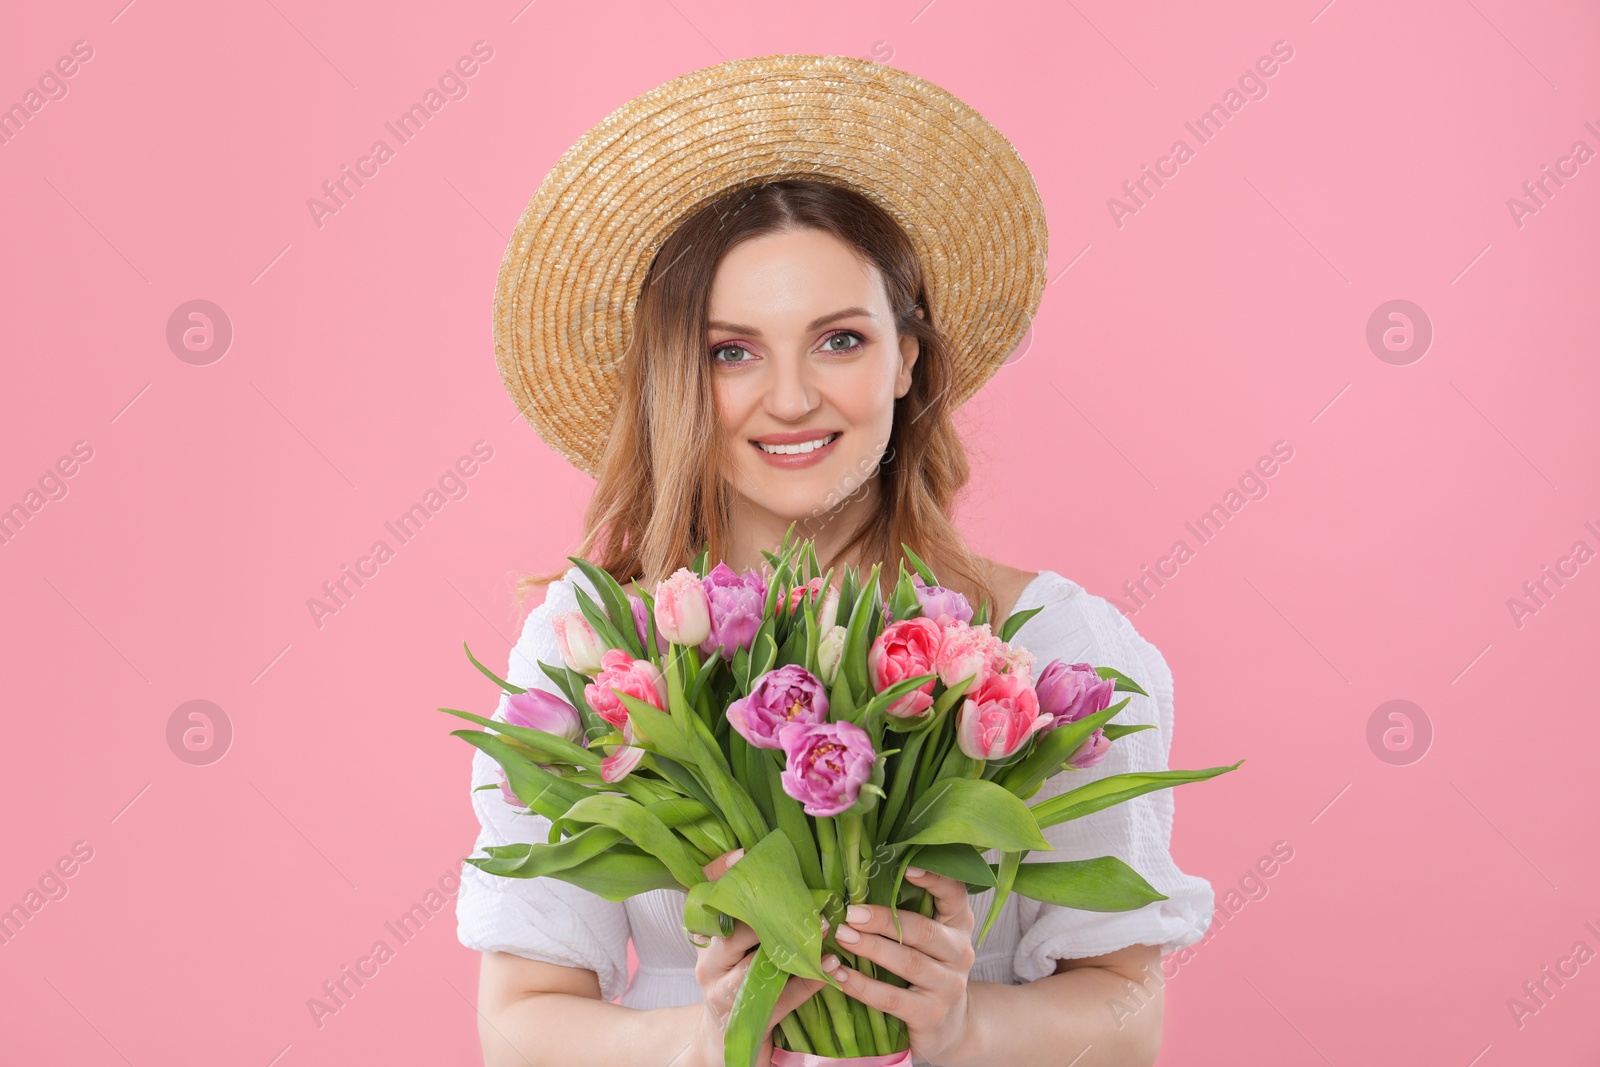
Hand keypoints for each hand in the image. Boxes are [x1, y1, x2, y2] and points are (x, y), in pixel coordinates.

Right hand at [686, 849, 825, 1066]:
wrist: (725, 1045)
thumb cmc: (739, 985)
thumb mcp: (737, 951)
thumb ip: (751, 920)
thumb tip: (782, 879)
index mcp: (705, 940)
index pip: (703, 900)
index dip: (718, 875)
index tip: (742, 854)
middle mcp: (709, 964)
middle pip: (734, 932)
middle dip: (772, 915)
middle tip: (811, 902)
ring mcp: (722, 994)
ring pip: (755, 966)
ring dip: (795, 948)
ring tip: (826, 930)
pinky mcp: (744, 1020)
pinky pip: (779, 997)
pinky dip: (807, 982)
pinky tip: (829, 969)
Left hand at [821, 866, 977, 1064]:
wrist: (949, 1026)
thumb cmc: (927, 969)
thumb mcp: (928, 939)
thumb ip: (905, 913)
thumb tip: (857, 883)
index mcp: (959, 924)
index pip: (954, 893)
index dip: (934, 878)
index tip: (906, 867)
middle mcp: (960, 952)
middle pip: (924, 930)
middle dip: (884, 919)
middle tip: (850, 913)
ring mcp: (949, 986)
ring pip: (908, 962)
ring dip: (871, 948)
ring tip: (842, 937)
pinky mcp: (931, 1015)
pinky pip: (891, 998)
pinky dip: (862, 986)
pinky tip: (839, 975)